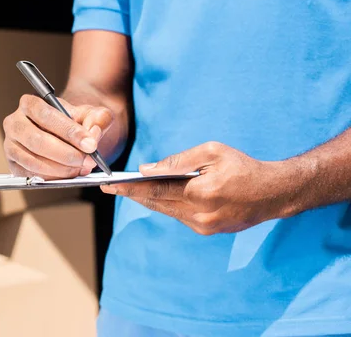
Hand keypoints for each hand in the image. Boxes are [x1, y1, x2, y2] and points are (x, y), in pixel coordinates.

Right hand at [3, 94, 113, 178]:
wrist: (65, 134)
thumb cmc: (74, 122)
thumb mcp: (90, 114)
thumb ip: (98, 118)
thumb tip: (93, 133)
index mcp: (29, 103)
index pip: (46, 115)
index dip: (69, 131)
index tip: (90, 144)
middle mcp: (15, 123)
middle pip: (37, 141)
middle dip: (66, 154)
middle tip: (87, 160)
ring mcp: (10, 145)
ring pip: (33, 161)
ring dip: (61, 169)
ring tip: (81, 167)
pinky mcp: (13, 165)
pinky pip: (31, 175)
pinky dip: (53, 178)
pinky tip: (69, 173)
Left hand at [101, 141, 294, 234]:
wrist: (273, 193)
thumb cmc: (243, 166)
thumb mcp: (212, 152)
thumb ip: (179, 161)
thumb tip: (148, 169)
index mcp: (200, 192)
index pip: (156, 190)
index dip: (129, 188)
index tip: (109, 185)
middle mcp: (199, 214)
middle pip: (156, 203)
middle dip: (131, 195)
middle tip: (108, 188)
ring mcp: (203, 226)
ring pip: (166, 211)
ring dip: (147, 200)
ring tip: (126, 189)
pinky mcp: (207, 230)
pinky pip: (178, 215)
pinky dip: (166, 204)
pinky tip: (154, 195)